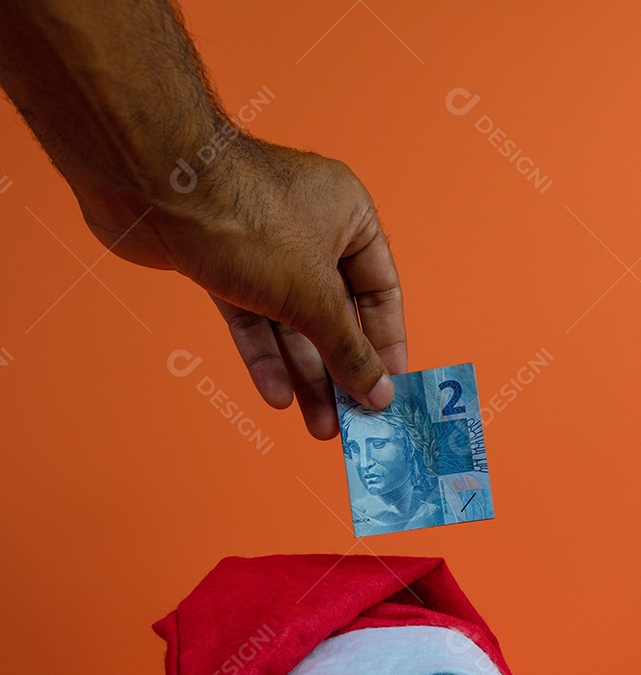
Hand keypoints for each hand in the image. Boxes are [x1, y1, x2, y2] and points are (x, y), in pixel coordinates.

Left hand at [78, 135, 407, 439]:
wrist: (156, 186)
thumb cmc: (249, 223)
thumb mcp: (313, 296)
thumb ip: (348, 348)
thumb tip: (380, 393)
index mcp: (349, 216)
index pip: (381, 289)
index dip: (385, 343)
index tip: (387, 389)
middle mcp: (310, 227)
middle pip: (333, 312)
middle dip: (339, 370)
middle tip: (347, 422)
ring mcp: (263, 246)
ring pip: (291, 321)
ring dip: (304, 374)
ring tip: (318, 426)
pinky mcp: (222, 263)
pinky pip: (252, 317)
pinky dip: (263, 354)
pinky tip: (276, 394)